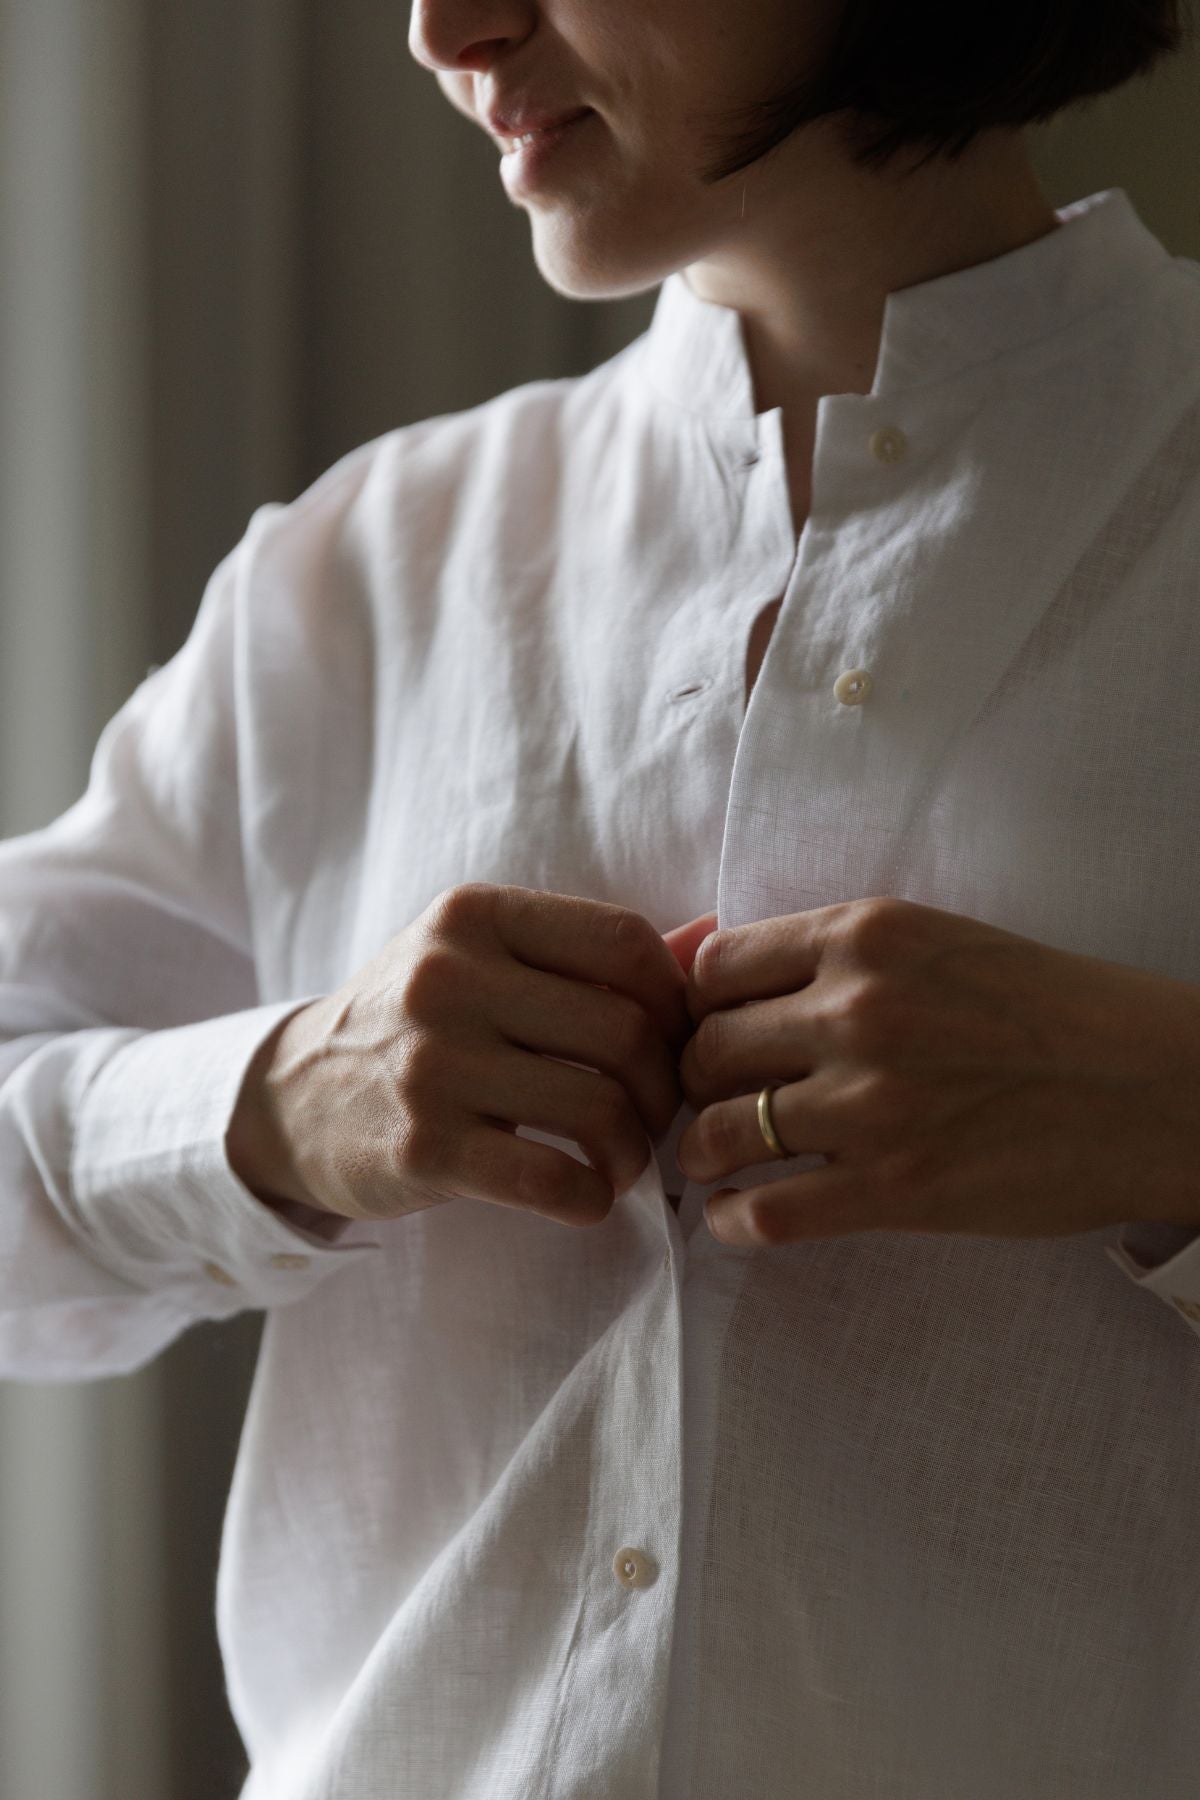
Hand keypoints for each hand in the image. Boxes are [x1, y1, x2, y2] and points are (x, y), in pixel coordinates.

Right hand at [228, 884, 692, 1228]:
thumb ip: (591, 952)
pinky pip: (551, 1181)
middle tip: (655, 1116)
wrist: (291, 1098)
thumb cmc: (417, 1025)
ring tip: (621, 1161)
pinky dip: (591, 1199)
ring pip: (599, 1110)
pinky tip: (585, 1196)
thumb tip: (714, 938)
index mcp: (477, 916)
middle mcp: (451, 977)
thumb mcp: (484, 958)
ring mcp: (433, 1063)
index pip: (625, 942)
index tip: (674, 1041)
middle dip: (665, 1087)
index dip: (676, 1000)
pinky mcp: (423, 1146)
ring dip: (634, 1151)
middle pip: (625, 1032)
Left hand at [671, 896, 1199, 1247]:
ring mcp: (873, 1103)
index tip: (713, 1033)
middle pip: (704, 1050)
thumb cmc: (1042, 1008)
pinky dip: (733, 1221)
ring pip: (719, 1131)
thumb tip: (705, 959)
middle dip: (694, 1082)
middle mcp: (857, 1010)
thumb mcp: (932, 942)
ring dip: (702, 1153)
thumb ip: (830, 953)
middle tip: (713, 1102)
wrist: (1149, 1085)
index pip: (714, 969)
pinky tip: (739, 1218)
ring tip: (714, 1163)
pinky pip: (766, 1212)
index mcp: (865, 935)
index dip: (698, 1008)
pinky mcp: (895, 1188)